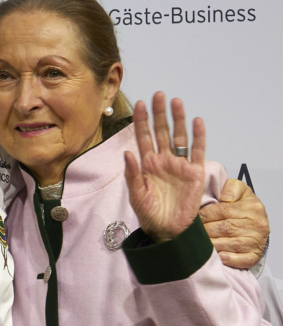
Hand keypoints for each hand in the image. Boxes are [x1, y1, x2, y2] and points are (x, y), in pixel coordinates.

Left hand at [124, 92, 205, 241]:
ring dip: (178, 120)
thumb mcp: (136, 195)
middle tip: (159, 94)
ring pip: (179, 137)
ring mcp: (179, 165)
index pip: (143, 137)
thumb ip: (132, 174)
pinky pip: (197, 151)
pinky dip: (198, 136)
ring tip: (176, 102)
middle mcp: (163, 161)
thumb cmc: (150, 215)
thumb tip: (127, 152)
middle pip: (161, 132)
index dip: (141, 121)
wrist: (168, 231)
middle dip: (159, 114)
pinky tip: (197, 121)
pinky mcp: (194, 172)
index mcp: (147, 164)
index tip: (140, 104)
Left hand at [200, 180, 269, 268]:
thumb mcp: (240, 190)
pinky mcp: (255, 255)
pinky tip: (217, 257)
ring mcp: (257, 241)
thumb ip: (231, 187)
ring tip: (198, 245)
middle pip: (225, 228)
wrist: (259, 224)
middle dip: (205, 231)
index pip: (223, 210)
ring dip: (212, 245)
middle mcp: (256, 224)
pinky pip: (242, 259)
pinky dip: (228, 259)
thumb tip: (224, 197)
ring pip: (231, 244)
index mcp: (251, 206)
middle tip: (190, 233)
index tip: (192, 218)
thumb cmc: (244, 207)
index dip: (205, 215)